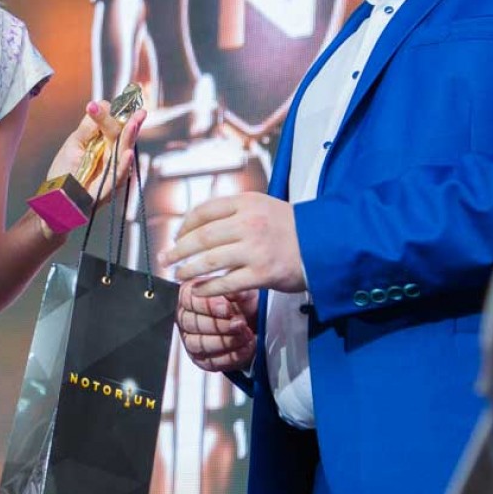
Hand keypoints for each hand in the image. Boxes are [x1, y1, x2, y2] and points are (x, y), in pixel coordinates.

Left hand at [44, 99, 148, 207]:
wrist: (56, 199)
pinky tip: (127, 154)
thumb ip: (88, 127)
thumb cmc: (64, 172)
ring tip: (133, 124)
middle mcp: (111, 156)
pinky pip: (118, 176)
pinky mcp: (108, 188)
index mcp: (102, 143)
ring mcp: (111, 171)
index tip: (100, 106)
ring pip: (123, 153)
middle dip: (131, 124)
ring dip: (129, 139)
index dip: (112, 115)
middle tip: (139, 111)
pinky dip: (123, 166)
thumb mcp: (74, 144)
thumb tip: (99, 105)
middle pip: (123, 137)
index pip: (113, 125)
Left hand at [159, 192, 305, 296]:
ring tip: (178, 274)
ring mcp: (255, 249)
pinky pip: (226, 282)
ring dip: (188, 269)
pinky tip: (199, 290)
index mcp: (247, 203)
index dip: (184, 225)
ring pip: (209, 260)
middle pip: (201, 236)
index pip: (204, 211)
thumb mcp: (264, 207)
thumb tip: (200, 225)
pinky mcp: (263, 274)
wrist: (327, 246)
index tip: (176, 237)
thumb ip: (235, 212)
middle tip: (165, 258)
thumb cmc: (293, 228)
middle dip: (178, 249)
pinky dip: (208, 287)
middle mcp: (249, 223)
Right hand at [177, 280, 257, 373]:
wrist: (252, 323)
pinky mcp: (201, 359)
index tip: (227, 308)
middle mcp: (184, 318)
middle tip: (239, 323)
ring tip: (245, 335)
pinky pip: (211, 362)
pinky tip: (245, 347)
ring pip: (199, 344)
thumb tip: (231, 292)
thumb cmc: (242, 303)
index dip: (208, 305)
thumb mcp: (242, 291)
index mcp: (189, 295)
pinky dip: (231, 356)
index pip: (189, 300)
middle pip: (192, 324)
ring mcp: (190, 340)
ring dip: (225, 341)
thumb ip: (236, 290)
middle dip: (219, 325)